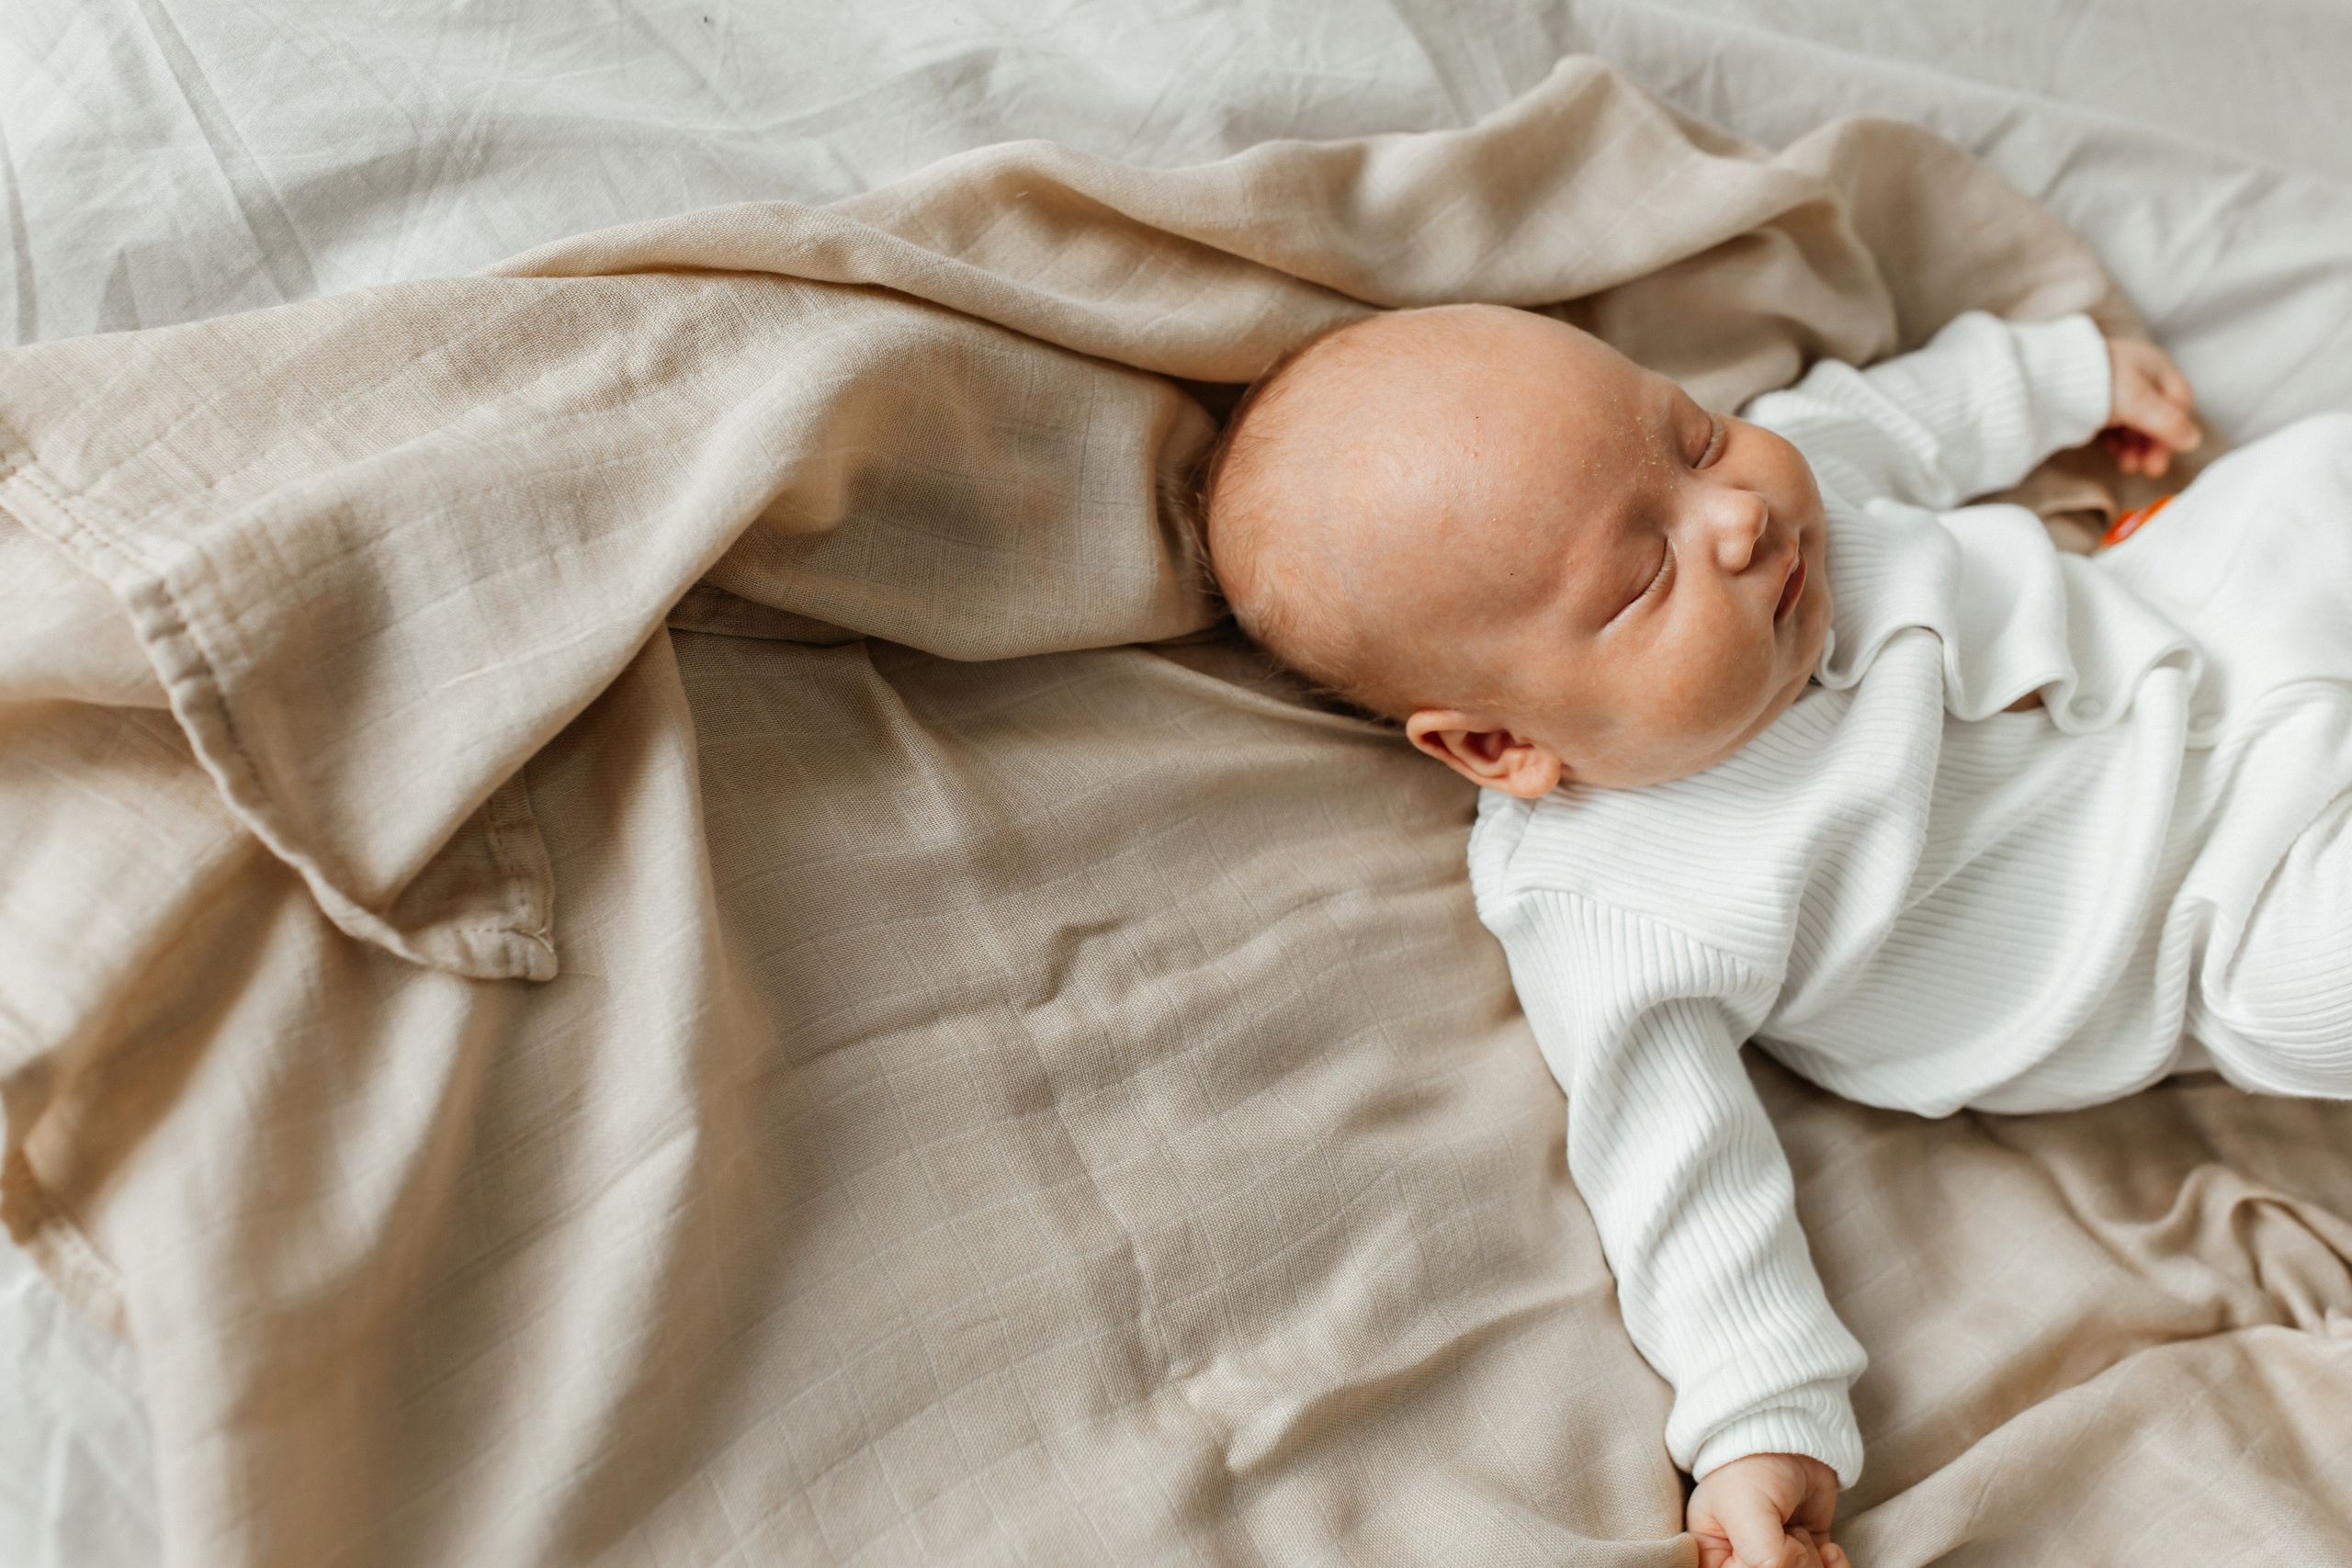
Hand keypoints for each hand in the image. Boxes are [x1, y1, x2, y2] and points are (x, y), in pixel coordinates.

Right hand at [1687, 1453, 1848, 1567]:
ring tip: (1796, 1529)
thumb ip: (1762, 1556)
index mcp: (1713, 1557)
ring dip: (1809, 1559)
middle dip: (1789, 1564)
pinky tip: (1829, 1549)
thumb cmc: (1750, 1468)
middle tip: (1785, 1534)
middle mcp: (1743, 1563)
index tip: (1758, 1547)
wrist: (1789, 1439)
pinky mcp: (1808, 1558)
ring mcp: (1778, 1562)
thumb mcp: (1745, 1510)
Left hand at [2101, 338, 2199, 476]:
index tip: (2166, 454)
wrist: (2047, 379)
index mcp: (2156, 366)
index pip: (2179, 401)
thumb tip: (2193, 440)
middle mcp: (2138, 375)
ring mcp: (2117, 389)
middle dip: (2154, 444)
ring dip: (2136, 446)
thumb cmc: (2099, 383)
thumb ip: (2166, 422)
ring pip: (2136, 423)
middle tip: (2150, 470)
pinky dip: (2118, 441)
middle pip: (2158, 415)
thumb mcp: (2138, 402)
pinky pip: (2115, 425)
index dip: (2177, 429)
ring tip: (2128, 465)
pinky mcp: (2096, 403)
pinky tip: (2113, 452)